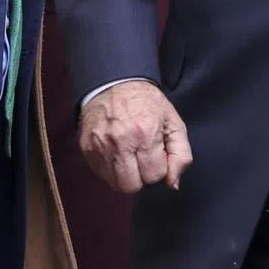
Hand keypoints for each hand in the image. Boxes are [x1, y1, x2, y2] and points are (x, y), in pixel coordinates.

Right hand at [79, 79, 192, 193]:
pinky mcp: (87, 148)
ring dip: (125, 175)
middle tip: (142, 157)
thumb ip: (181, 154)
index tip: (156, 152)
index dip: (158, 166)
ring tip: (129, 155)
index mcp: (146, 133)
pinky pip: (101, 175)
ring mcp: (101, 146)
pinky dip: (110, 169)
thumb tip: (172, 184)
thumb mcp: (173, 121)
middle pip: (133, 186)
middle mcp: (121, 141)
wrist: (114, 82)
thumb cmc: (147, 102)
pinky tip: (116, 153)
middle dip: (141, 176)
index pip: (155, 175)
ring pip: (116, 184)